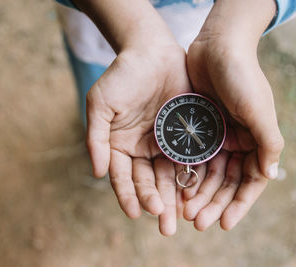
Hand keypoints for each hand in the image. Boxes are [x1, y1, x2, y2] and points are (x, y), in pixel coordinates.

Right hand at [86, 43, 190, 234]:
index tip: (138, 213)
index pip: (124, 177)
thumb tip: (97, 173)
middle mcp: (144, 149)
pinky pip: (191, 158)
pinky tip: (199, 191)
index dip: (129, 196)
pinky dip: (194, 175)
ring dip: (177, 197)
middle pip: (150, 182)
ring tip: (184, 218)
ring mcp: (167, 143)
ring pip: (171, 175)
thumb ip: (96, 138)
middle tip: (167, 226)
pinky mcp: (187, 135)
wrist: (152, 51)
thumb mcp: (101, 104)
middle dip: (158, 204)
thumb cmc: (123, 75)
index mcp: (121, 146)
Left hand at [182, 0, 283, 230]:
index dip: (239, 204)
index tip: (224, 224)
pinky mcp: (198, 128)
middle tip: (196, 222)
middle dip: (213, 203)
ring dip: (198, 193)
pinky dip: (187, 173)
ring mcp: (217, 136)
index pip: (250, 182)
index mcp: (256, 141)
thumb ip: (268, 142)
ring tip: (184, 212)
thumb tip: (270, 176)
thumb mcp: (259, 109)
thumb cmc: (242, 76)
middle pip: (226, 182)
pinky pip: (192, 157)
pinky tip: (176, 188)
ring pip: (208, 173)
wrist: (217, 46)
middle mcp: (238, 142)